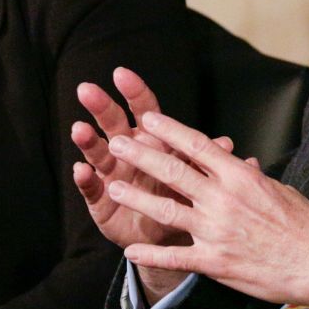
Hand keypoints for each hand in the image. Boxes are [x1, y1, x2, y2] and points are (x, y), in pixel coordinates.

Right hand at [72, 66, 221, 299]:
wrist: (172, 235)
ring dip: (89, 141)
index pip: (144, 111)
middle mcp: (129, 153)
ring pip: (98, 153)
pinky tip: (82, 170)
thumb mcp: (197, 177)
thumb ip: (208, 159)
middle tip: (86, 90)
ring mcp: (112, 175)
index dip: (134, 93)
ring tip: (80, 130)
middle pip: (114, 125)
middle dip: (101, 107)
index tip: (121, 74)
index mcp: (153, 141)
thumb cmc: (185, 196)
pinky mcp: (101, 201)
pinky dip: (86, 179)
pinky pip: (92, 188)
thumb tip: (227, 143)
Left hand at [106, 111, 308, 306]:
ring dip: (136, 197)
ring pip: (166, 208)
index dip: (168, 129)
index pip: (197, 144)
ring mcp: (217, 230)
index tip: (147, 118)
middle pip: (173, 170)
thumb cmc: (308, 226)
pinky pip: (176, 256)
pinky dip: (151, 253)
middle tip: (117, 142)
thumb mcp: (280, 190)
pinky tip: (131, 251)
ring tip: (112, 187)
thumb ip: (252, 178)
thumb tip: (239, 166)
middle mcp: (224, 199)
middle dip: (141, 154)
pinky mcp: (215, 262)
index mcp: (242, 176)